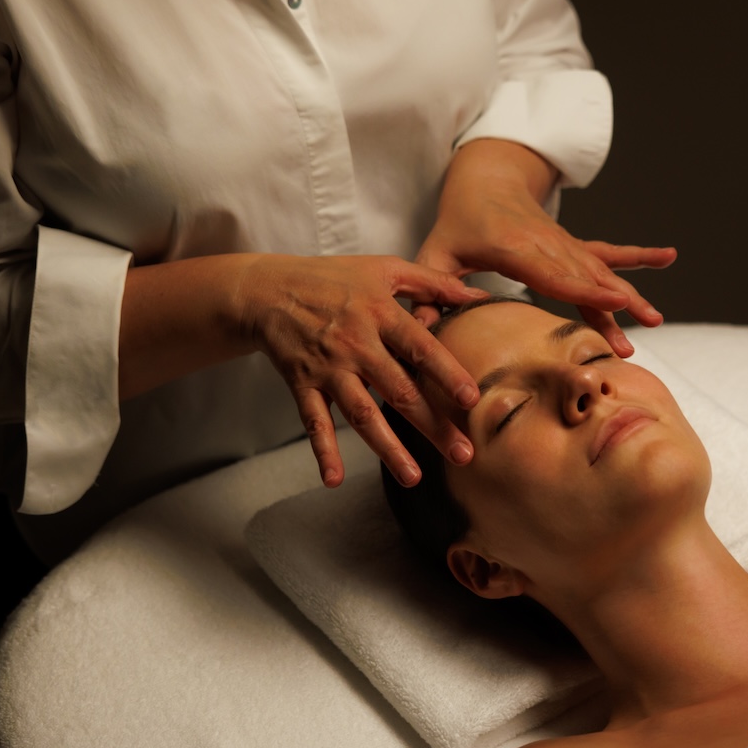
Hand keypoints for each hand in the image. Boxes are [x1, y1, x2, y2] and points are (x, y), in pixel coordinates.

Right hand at [236, 254, 488, 487]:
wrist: (267, 289)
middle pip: (399, 391)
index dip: (447, 373)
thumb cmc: (333, 278)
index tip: (471, 400)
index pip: (420, 347)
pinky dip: (322, 451)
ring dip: (388, 449)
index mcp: (380, 313)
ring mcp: (327, 367)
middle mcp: (355, 343)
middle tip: (463, 454)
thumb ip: (434, 281)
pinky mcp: (302, 384)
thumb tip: (481, 294)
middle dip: (432, 425)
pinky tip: (334, 480)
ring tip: (414, 477)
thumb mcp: (385, 268)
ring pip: (362, 414)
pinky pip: (314, 422)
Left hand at [414, 139, 676, 355]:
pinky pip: (610, 253)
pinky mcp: (575, 247)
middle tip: (639, 328)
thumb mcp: (437, 251)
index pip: (553, 274)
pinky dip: (639, 257)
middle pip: (585, 279)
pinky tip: (668, 257)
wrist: (487, 178)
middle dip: (613, 305)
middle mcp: (548, 245)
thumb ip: (430, 288)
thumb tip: (417, 327)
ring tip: (654, 318)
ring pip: (602, 272)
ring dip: (629, 295)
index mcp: (516, 248)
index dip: (584, 290)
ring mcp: (566, 246)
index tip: (613, 303)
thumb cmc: (460, 220)